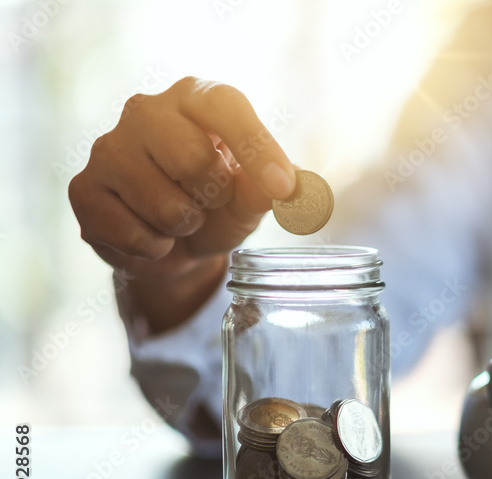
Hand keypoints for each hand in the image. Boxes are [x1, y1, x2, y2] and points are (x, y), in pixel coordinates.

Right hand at [68, 76, 295, 331]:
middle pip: (192, 158)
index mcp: (195, 99)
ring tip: (181, 219)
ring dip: (185, 227)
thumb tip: (288, 186)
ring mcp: (108, 147)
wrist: (173, 244)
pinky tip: (151, 234)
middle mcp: (146, 111)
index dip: (255, 147)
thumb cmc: (219, 205)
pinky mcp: (83, 189)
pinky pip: (135, 235)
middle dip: (215, 197)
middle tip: (212, 201)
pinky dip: (156, 248)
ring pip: (164, 205)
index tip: (282, 187)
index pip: (224, 105)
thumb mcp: (253, 197)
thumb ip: (269, 189)